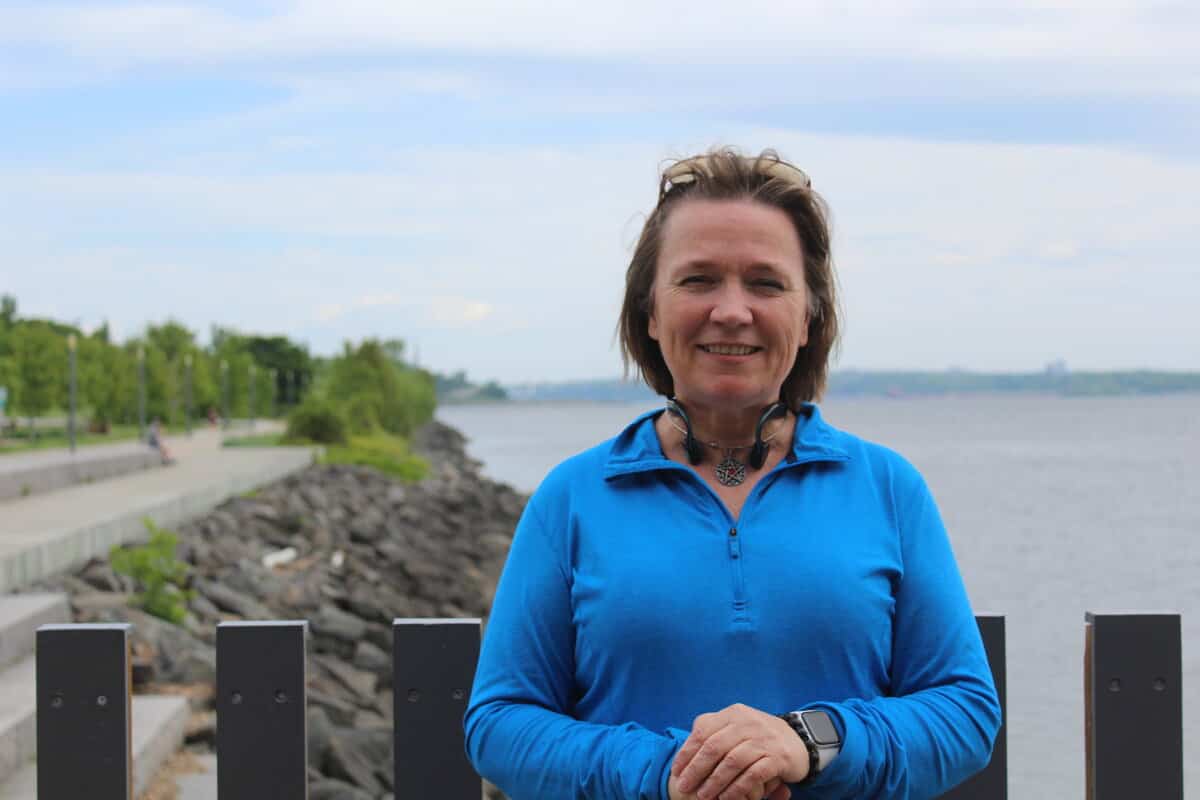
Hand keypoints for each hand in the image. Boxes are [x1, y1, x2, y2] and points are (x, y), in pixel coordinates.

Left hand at [670, 703, 807, 799]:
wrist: (799, 741)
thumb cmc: (759, 737)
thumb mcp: (737, 726)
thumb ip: (714, 731)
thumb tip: (687, 747)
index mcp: (733, 714)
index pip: (703, 731)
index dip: (687, 752)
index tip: (676, 771)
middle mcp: (748, 723)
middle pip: (715, 747)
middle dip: (696, 769)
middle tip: (684, 786)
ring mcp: (764, 739)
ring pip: (732, 761)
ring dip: (715, 781)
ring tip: (703, 796)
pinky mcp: (778, 757)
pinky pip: (753, 774)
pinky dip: (737, 787)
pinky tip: (726, 798)